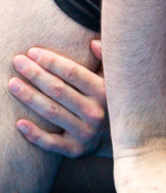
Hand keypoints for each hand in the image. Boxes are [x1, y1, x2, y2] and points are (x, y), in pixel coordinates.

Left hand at [10, 40, 109, 157]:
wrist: (126, 139)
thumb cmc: (112, 102)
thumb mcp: (115, 80)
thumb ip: (107, 59)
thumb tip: (92, 42)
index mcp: (105, 92)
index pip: (74, 73)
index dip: (51, 61)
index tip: (32, 52)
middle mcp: (96, 113)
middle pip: (58, 90)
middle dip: (35, 74)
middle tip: (17, 61)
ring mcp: (86, 133)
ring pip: (52, 112)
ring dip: (29, 97)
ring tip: (12, 83)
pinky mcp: (77, 150)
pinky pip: (51, 143)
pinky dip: (34, 134)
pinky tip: (19, 123)